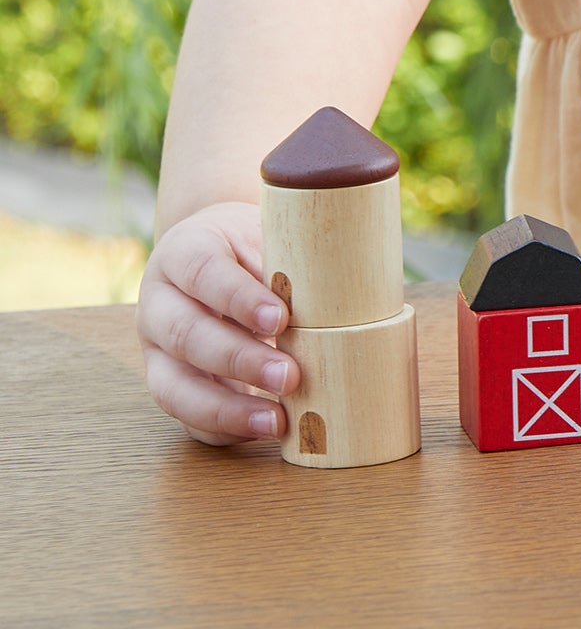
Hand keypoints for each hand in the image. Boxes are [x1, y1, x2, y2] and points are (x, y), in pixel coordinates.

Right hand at [136, 201, 300, 445]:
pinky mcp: (168, 387)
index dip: (240, 299)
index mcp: (183, 252)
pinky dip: (224, 429)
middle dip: (240, 361)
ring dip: (228, 409)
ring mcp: (156, 352)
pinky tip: (262, 430)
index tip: (282, 319)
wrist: (217, 254)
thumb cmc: (251, 245)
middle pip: (188, 335)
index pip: (203, 273)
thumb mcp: (265, 235)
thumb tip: (339, 295)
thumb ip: (286, 263)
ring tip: (277, 421)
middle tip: (290, 376)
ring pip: (175, 388)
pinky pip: (186, 419)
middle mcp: (160, 304)